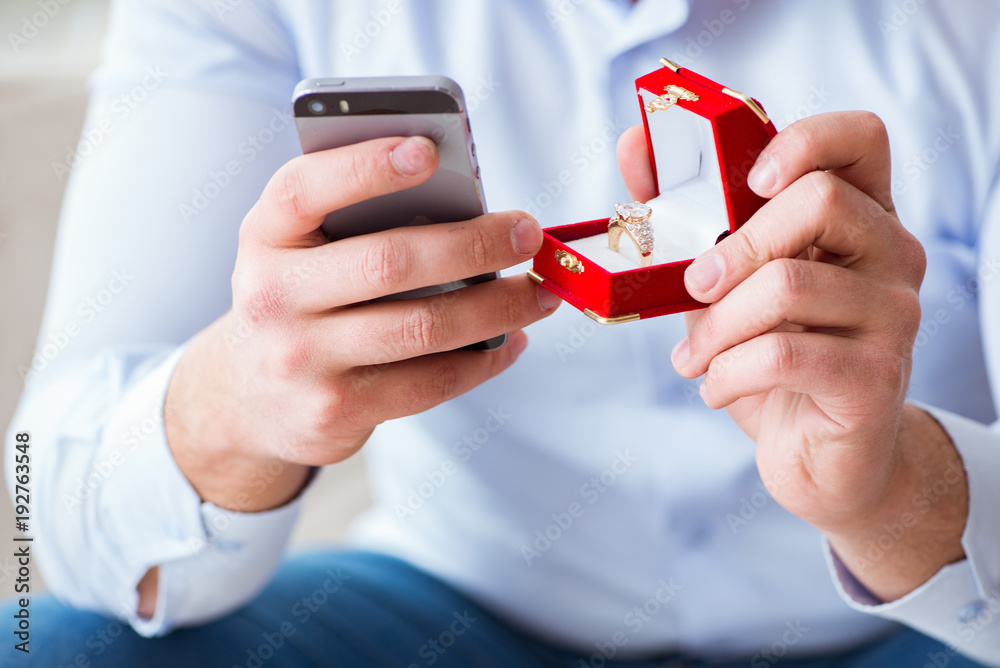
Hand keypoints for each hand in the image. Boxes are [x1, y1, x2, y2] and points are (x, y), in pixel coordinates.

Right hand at [165, 136, 559, 511]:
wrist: (252, 398)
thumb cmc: (303, 298)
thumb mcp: (302, 247)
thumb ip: (358, 219)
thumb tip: (472, 211)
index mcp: (267, 235)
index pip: (307, 190)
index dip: (367, 168)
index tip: (429, 152)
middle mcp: (273, 296)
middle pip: (389, 263)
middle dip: (474, 245)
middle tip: (528, 234)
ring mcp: (301, 360)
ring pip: (423, 327)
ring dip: (499, 307)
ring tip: (540, 292)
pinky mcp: (334, 412)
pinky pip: (429, 382)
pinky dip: (484, 360)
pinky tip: (511, 340)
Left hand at [618, 112, 966, 599]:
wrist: (819, 456)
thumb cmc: (771, 355)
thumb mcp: (722, 281)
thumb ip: (686, 215)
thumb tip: (635, 144)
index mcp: (858, 216)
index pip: (860, 138)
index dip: (804, 139)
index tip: (748, 179)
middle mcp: (891, 255)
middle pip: (820, 201)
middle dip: (734, 245)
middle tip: (692, 286)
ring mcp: (894, 315)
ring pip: (789, 284)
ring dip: (716, 326)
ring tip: (693, 357)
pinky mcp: (876, 377)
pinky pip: (782, 355)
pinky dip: (726, 373)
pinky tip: (715, 388)